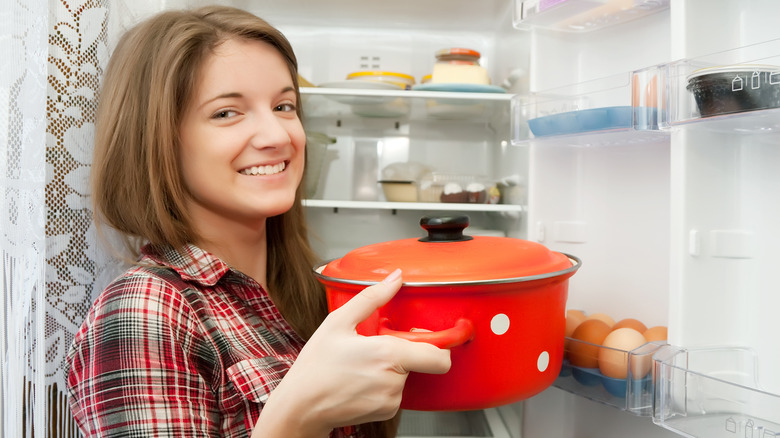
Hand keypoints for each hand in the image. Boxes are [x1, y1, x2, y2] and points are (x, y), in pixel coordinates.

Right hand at [253, 269, 450, 437]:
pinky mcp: (385, 412)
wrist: (301, 406)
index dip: (439, 345)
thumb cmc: (315, 366)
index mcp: (388, 354)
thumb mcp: (338, 322)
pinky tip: (361, 379)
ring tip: (363, 364)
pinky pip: (395, 392)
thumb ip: (372, 297)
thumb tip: (395, 277)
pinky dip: (384, 384)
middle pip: (421, 362)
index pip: (439, 357)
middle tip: (380, 346)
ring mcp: (391, 400)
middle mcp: (394, 380)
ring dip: (393, 369)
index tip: (427, 336)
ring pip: (407, 377)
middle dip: (407, 353)